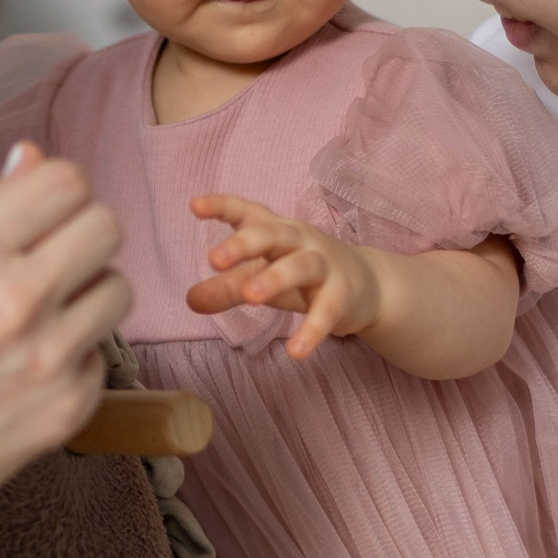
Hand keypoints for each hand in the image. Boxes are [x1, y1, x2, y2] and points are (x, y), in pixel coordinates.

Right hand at [0, 145, 127, 555]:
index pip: (65, 180)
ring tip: (43, 317)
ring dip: (88, 294)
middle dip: (82, 236)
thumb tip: (29, 156)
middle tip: (52, 260)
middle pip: (106, 226)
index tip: (46, 212)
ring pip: (119, 288)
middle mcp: (16, 298)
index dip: (58, 192)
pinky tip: (30, 371)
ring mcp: (49, 356)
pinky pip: (102, 353)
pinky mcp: (71, 405)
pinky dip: (76, 357)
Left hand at [187, 192, 379, 358]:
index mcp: (276, 231)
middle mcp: (300, 241)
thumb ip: (227, 287)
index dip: (222, 206)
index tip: (195, 206)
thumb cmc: (302, 275)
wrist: (367, 284)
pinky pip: (326, 311)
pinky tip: (295, 351)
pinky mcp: (342, 295)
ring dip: (275, 279)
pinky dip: (311, 331)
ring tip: (250, 297)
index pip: (248, 213)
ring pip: (299, 266)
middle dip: (244, 244)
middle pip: (273, 234)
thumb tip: (190, 300)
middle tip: (215, 259)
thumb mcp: (262, 276)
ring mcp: (323, 266)